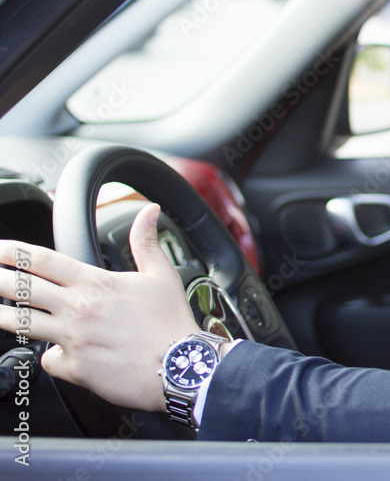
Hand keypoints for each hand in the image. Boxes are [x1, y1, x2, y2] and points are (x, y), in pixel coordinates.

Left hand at [0, 203, 198, 411]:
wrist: (180, 366)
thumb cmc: (171, 322)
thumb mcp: (161, 275)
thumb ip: (145, 241)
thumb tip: (148, 212)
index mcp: (95, 283)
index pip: (42, 260)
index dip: (12, 252)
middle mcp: (78, 309)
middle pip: (20, 289)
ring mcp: (73, 339)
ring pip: (21, 324)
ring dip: (2, 315)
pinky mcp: (74, 368)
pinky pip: (48, 359)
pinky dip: (51, 356)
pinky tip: (60, 353)